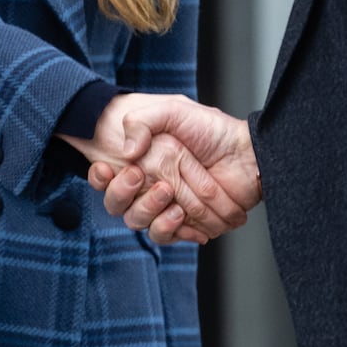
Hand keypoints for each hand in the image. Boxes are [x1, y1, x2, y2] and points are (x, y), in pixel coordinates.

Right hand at [89, 95, 260, 246]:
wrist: (247, 152)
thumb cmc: (211, 129)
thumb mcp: (173, 110)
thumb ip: (142, 121)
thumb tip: (127, 151)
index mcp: (140, 161)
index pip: (105, 177)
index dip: (99, 178)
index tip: (105, 168)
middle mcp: (147, 186)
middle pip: (117, 204)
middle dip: (122, 193)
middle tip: (138, 176)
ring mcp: (165, 206)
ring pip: (138, 222)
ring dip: (148, 210)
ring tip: (167, 193)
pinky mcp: (184, 224)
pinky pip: (165, 236)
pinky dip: (172, 229)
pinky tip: (181, 215)